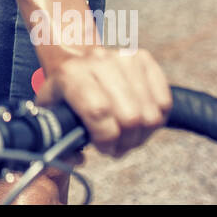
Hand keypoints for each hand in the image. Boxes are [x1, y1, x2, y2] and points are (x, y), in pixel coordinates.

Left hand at [35, 47, 171, 158]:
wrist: (77, 61)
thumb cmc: (66, 93)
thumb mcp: (52, 111)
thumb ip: (57, 137)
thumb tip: (76, 158)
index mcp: (70, 74)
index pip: (98, 111)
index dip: (105, 139)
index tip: (104, 147)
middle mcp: (98, 61)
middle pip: (130, 117)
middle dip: (126, 142)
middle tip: (117, 145)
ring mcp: (123, 58)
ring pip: (150, 114)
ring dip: (142, 134)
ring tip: (127, 134)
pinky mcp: (143, 59)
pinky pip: (164, 102)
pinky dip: (156, 119)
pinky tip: (140, 120)